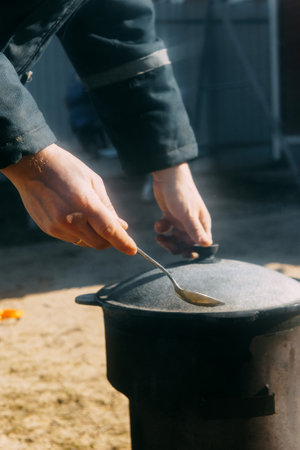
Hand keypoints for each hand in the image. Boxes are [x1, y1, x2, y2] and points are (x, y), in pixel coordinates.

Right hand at [1, 144, 136, 254]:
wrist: (31, 165)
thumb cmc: (66, 168)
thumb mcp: (93, 181)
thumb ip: (108, 207)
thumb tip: (121, 226)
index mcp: (86, 204)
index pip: (110, 231)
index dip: (124, 243)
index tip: (133, 250)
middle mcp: (71, 220)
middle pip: (99, 243)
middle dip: (110, 241)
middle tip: (114, 230)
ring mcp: (58, 227)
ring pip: (85, 242)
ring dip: (93, 235)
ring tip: (87, 215)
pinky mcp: (49, 229)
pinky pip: (71, 238)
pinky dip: (78, 232)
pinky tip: (72, 215)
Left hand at [152, 163, 211, 256]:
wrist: (168, 177)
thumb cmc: (181, 194)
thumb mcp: (188, 215)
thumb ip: (195, 230)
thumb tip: (207, 245)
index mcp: (202, 223)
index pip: (201, 243)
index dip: (193, 250)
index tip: (183, 253)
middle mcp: (193, 223)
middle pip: (186, 243)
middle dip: (176, 246)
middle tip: (166, 243)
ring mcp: (181, 220)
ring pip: (175, 238)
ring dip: (167, 240)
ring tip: (159, 238)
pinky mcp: (170, 216)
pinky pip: (166, 229)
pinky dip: (161, 229)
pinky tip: (159, 222)